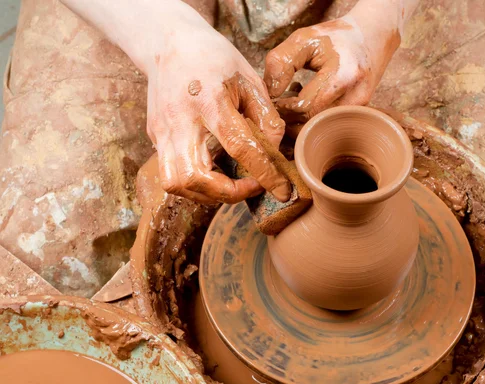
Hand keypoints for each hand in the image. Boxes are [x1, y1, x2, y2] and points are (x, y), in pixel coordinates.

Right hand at [145, 21, 290, 203]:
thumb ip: (265, 117)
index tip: (283, 190)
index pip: (240, 147)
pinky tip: (213, 174)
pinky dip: (194, 185)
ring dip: (206, 194)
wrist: (169, 43)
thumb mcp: (249, 79)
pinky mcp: (154, 137)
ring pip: (175, 183)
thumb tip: (275, 152)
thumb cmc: (213, 58)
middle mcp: (180, 120)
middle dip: (227, 193)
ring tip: (230, 186)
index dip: (264, 174)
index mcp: (210, 101)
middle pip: (194, 177)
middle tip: (251, 187)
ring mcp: (162, 131)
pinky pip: (171, 174)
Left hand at [264, 8, 400, 122]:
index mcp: (343, 76)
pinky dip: (311, 119)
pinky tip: (307, 101)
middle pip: (312, 124)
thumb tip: (270, 93)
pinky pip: (328, 126)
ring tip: (292, 99)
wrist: (372, 37)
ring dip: (299, 121)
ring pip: (319, 130)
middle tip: (278, 102)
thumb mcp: (303, 39)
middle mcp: (355, 98)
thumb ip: (281, 62)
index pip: (304, 108)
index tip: (273, 97)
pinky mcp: (358, 115)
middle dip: (289, 118)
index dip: (283, 107)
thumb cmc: (336, 37)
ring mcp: (359, 110)